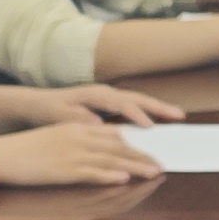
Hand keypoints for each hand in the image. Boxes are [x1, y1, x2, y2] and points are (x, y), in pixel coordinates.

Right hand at [0, 121, 162, 190]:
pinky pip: (91, 172)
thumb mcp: (56, 137)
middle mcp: (78, 137)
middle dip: (142, 156)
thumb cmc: (26, 150)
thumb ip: (79, 140)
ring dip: (134, 166)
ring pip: (110, 160)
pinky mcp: (63, 169)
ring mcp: (71, 153)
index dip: (135, 144)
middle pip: (118, 147)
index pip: (113, 135)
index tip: (151, 150)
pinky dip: (109, 175)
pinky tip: (124, 179)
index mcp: (77, 129)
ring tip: (154, 172)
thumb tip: (99, 147)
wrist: (0, 155)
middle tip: (162, 164)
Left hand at [37, 83, 180, 125]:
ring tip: (177, 115)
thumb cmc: (50, 110)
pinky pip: (133, 106)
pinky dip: (148, 111)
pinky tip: (158, 120)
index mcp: (96, 94)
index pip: (122, 104)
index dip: (137, 115)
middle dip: (159, 107)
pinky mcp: (109, 103)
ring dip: (158, 108)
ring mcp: (109, 96)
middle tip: (180, 115)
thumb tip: (99, 124)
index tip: (151, 127)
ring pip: (139, 100)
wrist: (38, 103)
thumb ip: (80, 119)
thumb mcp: (60, 115)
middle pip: (138, 98)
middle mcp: (106, 92)